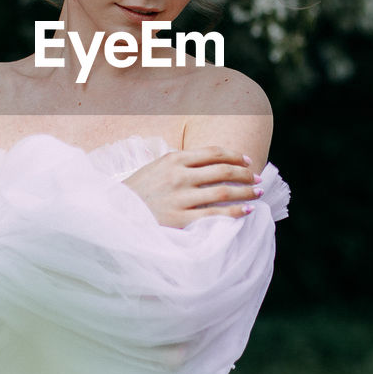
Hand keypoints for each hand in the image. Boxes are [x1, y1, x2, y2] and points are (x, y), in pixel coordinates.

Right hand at [122, 146, 262, 228]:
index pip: (213, 153)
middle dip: (245, 173)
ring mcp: (180, 198)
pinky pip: (214, 215)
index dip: (234, 156)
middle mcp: (179, 176)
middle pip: (222, 171)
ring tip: (258, 193)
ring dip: (245, 191)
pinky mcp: (180, 220)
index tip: (247, 161)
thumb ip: (181, 163)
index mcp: (173, 159)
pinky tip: (246, 212)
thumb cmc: (138, 191)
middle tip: (258, 178)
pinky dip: (234, 213)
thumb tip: (213, 163)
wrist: (114, 214)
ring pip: (223, 192)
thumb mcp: (156, 167)